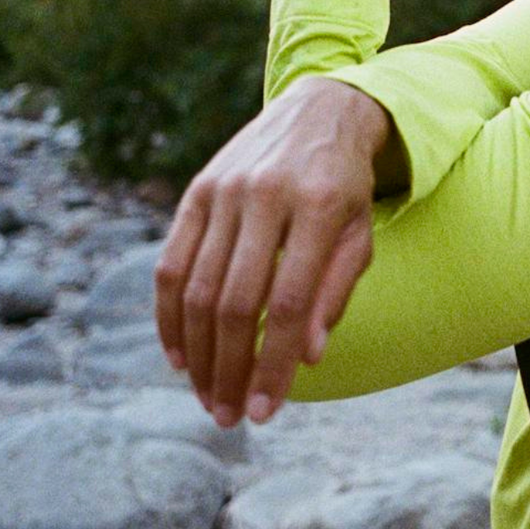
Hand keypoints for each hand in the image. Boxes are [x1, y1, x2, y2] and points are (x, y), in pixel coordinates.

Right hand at [153, 76, 389, 426]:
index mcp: (319, 206)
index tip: (267, 411)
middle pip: (235, 302)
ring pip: (196, 289)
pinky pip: (170, 264)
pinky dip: (168, 317)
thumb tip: (306, 356)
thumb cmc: (346, 186)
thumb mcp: (361, 231)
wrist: (319, 111)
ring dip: (198, 355)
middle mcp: (266, 196)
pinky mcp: (196, 192)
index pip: (289, 302)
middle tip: (230, 417)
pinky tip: (179, 357)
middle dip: (230, 370)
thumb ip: (335, 290)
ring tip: (208, 397)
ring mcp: (225, 191)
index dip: (273, 363)